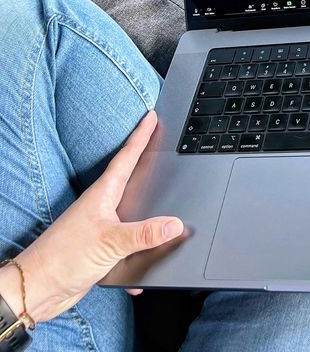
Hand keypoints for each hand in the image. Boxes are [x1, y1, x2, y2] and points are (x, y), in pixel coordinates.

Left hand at [0, 111, 183, 323]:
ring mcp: (100, 226)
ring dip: (144, 201)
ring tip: (158, 187)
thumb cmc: (63, 258)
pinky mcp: (100, 247)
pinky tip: (145, 260)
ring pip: (130, 208)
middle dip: (142, 157)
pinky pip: (128, 240)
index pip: (126, 157)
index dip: (140, 136)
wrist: (38, 289)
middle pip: (127, 176)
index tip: (151, 116)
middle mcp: (102, 206)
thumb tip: (175, 224)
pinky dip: (140, 245)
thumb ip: (145, 233)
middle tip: (155, 138)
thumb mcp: (110, 242)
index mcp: (103, 195)